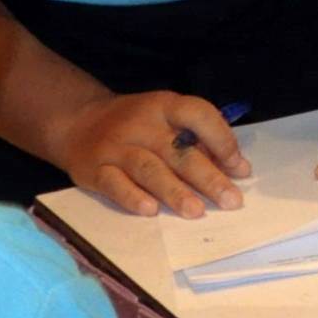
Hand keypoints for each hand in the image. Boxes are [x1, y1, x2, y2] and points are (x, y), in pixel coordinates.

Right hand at [59, 90, 251, 217]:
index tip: (239, 168)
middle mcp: (141, 124)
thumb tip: (239, 168)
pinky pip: (114, 184)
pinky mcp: (93, 169)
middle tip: (230, 200)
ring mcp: (115, 146)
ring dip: (174, 191)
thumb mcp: (166, 120)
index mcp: (165, 107)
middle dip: (207, 177)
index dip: (221, 139)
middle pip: (177, 151)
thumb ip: (200, 141)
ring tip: (196, 211)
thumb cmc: (137, 125)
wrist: (77, 121)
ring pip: (148, 169)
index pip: (198, 114)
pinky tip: (150, 210)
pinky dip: (132, 197)